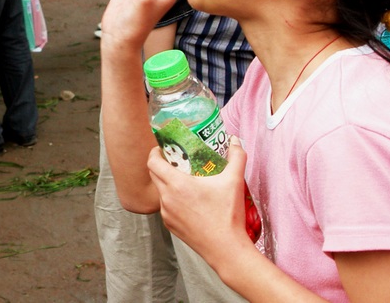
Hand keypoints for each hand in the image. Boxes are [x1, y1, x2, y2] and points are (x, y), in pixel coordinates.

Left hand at [148, 137, 250, 264]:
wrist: (226, 249)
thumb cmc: (228, 216)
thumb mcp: (234, 181)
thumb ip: (236, 156)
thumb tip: (235, 140)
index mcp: (177, 185)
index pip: (152, 162)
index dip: (155, 152)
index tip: (163, 148)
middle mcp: (167, 199)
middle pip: (154, 175)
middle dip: (161, 164)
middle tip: (176, 160)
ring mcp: (167, 214)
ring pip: (160, 192)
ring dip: (166, 183)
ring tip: (183, 179)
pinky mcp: (170, 226)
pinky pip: (165, 207)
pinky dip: (171, 199)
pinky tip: (187, 200)